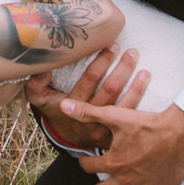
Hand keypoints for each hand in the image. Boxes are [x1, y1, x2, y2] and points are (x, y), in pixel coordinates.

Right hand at [24, 47, 151, 150]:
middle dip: (123, 69)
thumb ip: (36, 84)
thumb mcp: (39, 99)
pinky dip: (141, 105)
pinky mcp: (115, 136)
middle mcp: (90, 117)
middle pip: (111, 90)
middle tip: (132, 52)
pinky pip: (131, 121)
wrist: (67, 137)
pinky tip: (148, 92)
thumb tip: (42, 69)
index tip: (112, 46)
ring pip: (125, 106)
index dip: (102, 62)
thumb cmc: (55, 110)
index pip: (90, 79)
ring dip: (137, 87)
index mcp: (73, 105)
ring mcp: (104, 129)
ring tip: (145, 70)